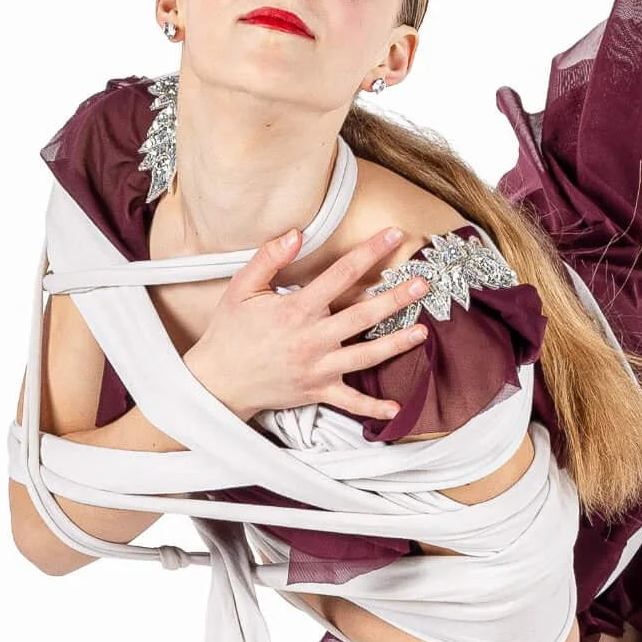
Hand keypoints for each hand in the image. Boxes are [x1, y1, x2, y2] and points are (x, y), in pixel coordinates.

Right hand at [185, 225, 431, 421]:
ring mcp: (318, 368)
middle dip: (396, 298)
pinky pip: (349, 402)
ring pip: (366, 355)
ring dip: (396, 344)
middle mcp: (313, 339)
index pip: (341, 274)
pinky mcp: (317, 391)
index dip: (369, 252)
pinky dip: (372, 408)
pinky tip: (397, 408)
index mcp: (297, 310)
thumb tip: (296, 233)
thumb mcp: (242, 288)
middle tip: (424, 284)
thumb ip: (269, 258)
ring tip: (423, 332)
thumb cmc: (230, 332)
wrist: (217, 381)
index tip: (393, 236)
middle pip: (363, 315)